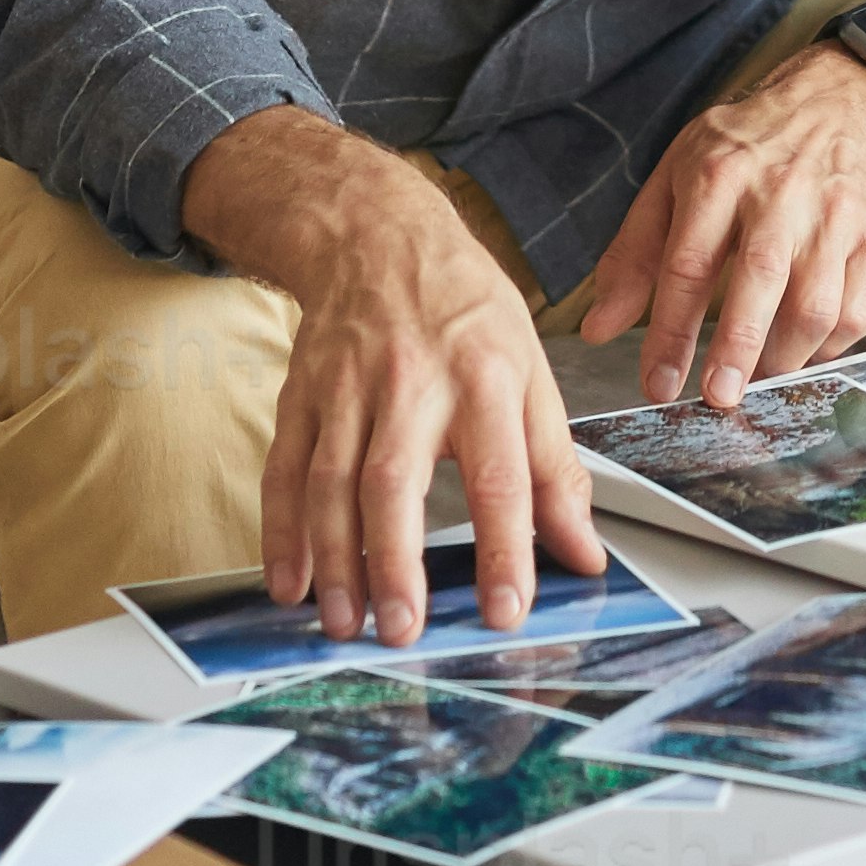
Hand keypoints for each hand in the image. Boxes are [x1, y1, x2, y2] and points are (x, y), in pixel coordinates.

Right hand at [179, 106, 605, 642]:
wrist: (381, 235)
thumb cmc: (467, 311)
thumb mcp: (532, 374)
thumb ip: (556, 470)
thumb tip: (585, 552)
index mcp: (486, 378)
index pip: (500, 476)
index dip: (505, 548)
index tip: (506, 610)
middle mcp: (412, 383)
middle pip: (395, 480)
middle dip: (395, 562)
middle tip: (403, 630)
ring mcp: (347, 389)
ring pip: (331, 483)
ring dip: (335, 561)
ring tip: (347, 624)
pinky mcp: (301, 396)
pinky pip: (284, 471)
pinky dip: (280, 532)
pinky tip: (288, 584)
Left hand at [574, 24, 865, 406]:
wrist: (838, 105)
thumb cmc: (745, 150)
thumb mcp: (674, 180)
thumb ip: (633, 255)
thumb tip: (598, 329)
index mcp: (718, 175)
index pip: (687, 263)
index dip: (670, 332)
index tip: (658, 384)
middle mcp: (780, 192)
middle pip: (760, 280)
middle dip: (737, 349)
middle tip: (718, 398)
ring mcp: (834, 214)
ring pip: (816, 303)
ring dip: (784, 356)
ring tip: (757, 377)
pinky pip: (857, 310)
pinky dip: (828, 347)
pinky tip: (801, 351)